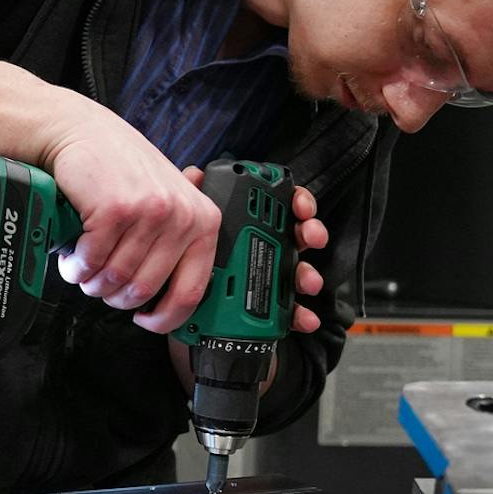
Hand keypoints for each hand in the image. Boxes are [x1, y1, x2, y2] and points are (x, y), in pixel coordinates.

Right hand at [40, 104, 221, 333]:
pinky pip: (92, 262)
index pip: (192, 291)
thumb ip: (179, 238)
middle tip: (102, 285)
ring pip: (116, 279)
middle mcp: (181, 216)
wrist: (81, 132)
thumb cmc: (120, 166)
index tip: (147, 321)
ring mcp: (149, 212)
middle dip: (115, 297)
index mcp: (201, 220)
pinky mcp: (115, 210)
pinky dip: (76, 266)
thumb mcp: (168, 197)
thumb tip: (182, 294)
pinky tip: (73, 256)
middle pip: (145, 290)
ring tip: (84, 268)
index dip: (165, 318)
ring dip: (92, 282)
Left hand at [177, 169, 328, 337]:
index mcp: (253, 227)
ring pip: (299, 274)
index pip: (282, 207)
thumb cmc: (190, 260)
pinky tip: (306, 319)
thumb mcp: (190, 227)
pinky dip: (302, 317)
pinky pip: (290, 313)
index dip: (297, 203)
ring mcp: (271, 280)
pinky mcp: (269, 310)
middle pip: (298, 237)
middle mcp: (268, 250)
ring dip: (309, 275)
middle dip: (311, 233)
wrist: (182, 306)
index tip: (301, 207)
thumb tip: (195, 174)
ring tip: (308, 281)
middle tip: (310, 235)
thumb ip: (193, 200)